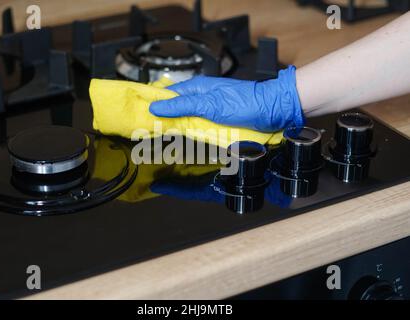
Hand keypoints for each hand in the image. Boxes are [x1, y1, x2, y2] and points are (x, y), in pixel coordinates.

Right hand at [149, 65, 304, 131]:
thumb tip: (156, 106)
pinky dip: (189, 137)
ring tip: (157, 144)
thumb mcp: (210, 104)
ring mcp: (209, 113)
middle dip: (162, 121)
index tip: (138, 117)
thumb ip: (183, 106)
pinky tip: (181, 145)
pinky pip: (199, 130)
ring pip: (185, 122)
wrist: (273, 111)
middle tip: (144, 136)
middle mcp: (201, 100)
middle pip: (175, 111)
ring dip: (175, 132)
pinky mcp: (218, 124)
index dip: (154, 105)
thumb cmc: (245, 102)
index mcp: (197, 89)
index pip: (168, 96)